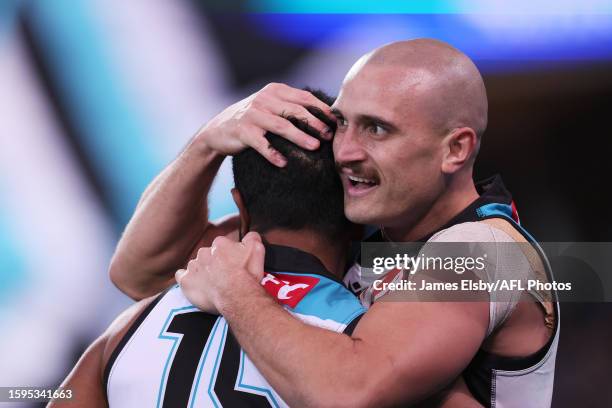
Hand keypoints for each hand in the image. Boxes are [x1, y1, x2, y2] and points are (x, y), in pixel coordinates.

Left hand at [176, 232, 265, 312]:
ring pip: (196, 266)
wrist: (236, 296)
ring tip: (213, 285)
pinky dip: (187, 280)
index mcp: (220, 243)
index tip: (233, 266)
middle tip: (224, 277)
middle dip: (214, 264)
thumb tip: (250, 235)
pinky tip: (196, 285)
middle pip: (208, 255)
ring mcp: (193, 266)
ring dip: (203, 272)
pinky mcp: (185, 280)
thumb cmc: (247, 276)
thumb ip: (252, 238)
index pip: (222, 246)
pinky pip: (181, 276)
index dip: (228, 256)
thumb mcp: (257, 250)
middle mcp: (204, 252)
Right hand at [194, 83, 333, 166]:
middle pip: (295, 111)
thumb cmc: (253, 120)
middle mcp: (264, 99)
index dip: (322, 109)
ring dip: (300, 137)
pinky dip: (273, 154)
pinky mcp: (243, 131)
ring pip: (281, 126)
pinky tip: (284, 164)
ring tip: (314, 147)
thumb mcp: (271, 106)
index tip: (336, 122)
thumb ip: (292, 105)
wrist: (219, 130)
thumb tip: (326, 114)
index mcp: (275, 90)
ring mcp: (253, 115)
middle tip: (330, 136)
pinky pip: (261, 144)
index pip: (304, 98)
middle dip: (315, 124)